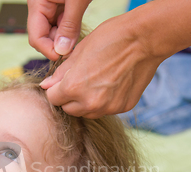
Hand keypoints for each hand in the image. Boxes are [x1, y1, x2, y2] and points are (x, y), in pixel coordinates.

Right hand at [27, 0, 90, 59]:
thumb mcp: (77, 1)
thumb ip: (70, 25)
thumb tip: (62, 51)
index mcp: (37, 4)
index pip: (36, 38)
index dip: (50, 50)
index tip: (67, 55)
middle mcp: (39, 8)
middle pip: (42, 38)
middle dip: (58, 45)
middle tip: (75, 44)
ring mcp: (48, 9)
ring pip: (52, 34)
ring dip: (65, 38)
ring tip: (78, 29)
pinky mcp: (58, 9)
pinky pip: (60, 26)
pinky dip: (69, 31)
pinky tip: (77, 25)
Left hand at [39, 13, 165, 117]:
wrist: (144, 40)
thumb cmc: (109, 39)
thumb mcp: (78, 52)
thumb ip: (60, 74)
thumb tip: (46, 86)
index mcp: (73, 87)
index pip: (53, 99)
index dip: (56, 89)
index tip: (63, 82)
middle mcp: (90, 103)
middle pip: (68, 109)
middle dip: (69, 98)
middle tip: (80, 80)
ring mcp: (108, 107)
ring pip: (86, 113)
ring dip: (86, 102)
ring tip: (96, 82)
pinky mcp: (122, 108)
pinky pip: (105, 110)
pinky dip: (104, 101)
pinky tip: (112, 84)